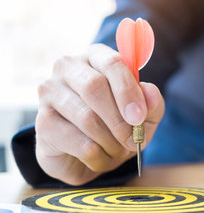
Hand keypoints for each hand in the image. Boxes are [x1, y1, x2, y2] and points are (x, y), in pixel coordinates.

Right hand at [35, 43, 164, 185]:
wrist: (93, 152)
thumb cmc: (121, 122)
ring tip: (118, 149)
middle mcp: (68, 67)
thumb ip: (152, 102)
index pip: (112, 63)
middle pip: (94, 87)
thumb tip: (149, 92)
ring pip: (86, 117)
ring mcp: (50, 93)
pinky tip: (100, 156)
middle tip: (132, 139)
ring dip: (110, 140)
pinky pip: (76, 141)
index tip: (139, 117)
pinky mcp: (42, 122)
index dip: (128, 91)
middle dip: (119, 119)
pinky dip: (97, 155)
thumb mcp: (145, 113)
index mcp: (97, 56)